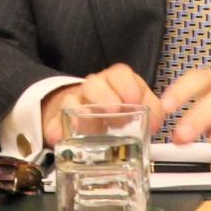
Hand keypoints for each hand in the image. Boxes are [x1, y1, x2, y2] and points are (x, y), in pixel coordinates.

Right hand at [40, 64, 165, 148]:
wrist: (93, 110)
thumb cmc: (120, 105)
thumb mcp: (140, 105)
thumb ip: (153, 111)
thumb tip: (155, 122)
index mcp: (115, 81)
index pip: (119, 74)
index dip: (127, 85)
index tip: (134, 99)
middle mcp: (94, 88)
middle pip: (94, 84)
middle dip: (104, 95)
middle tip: (114, 110)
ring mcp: (75, 103)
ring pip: (72, 99)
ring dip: (80, 110)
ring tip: (85, 121)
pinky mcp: (61, 120)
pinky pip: (55, 122)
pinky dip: (55, 129)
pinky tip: (57, 136)